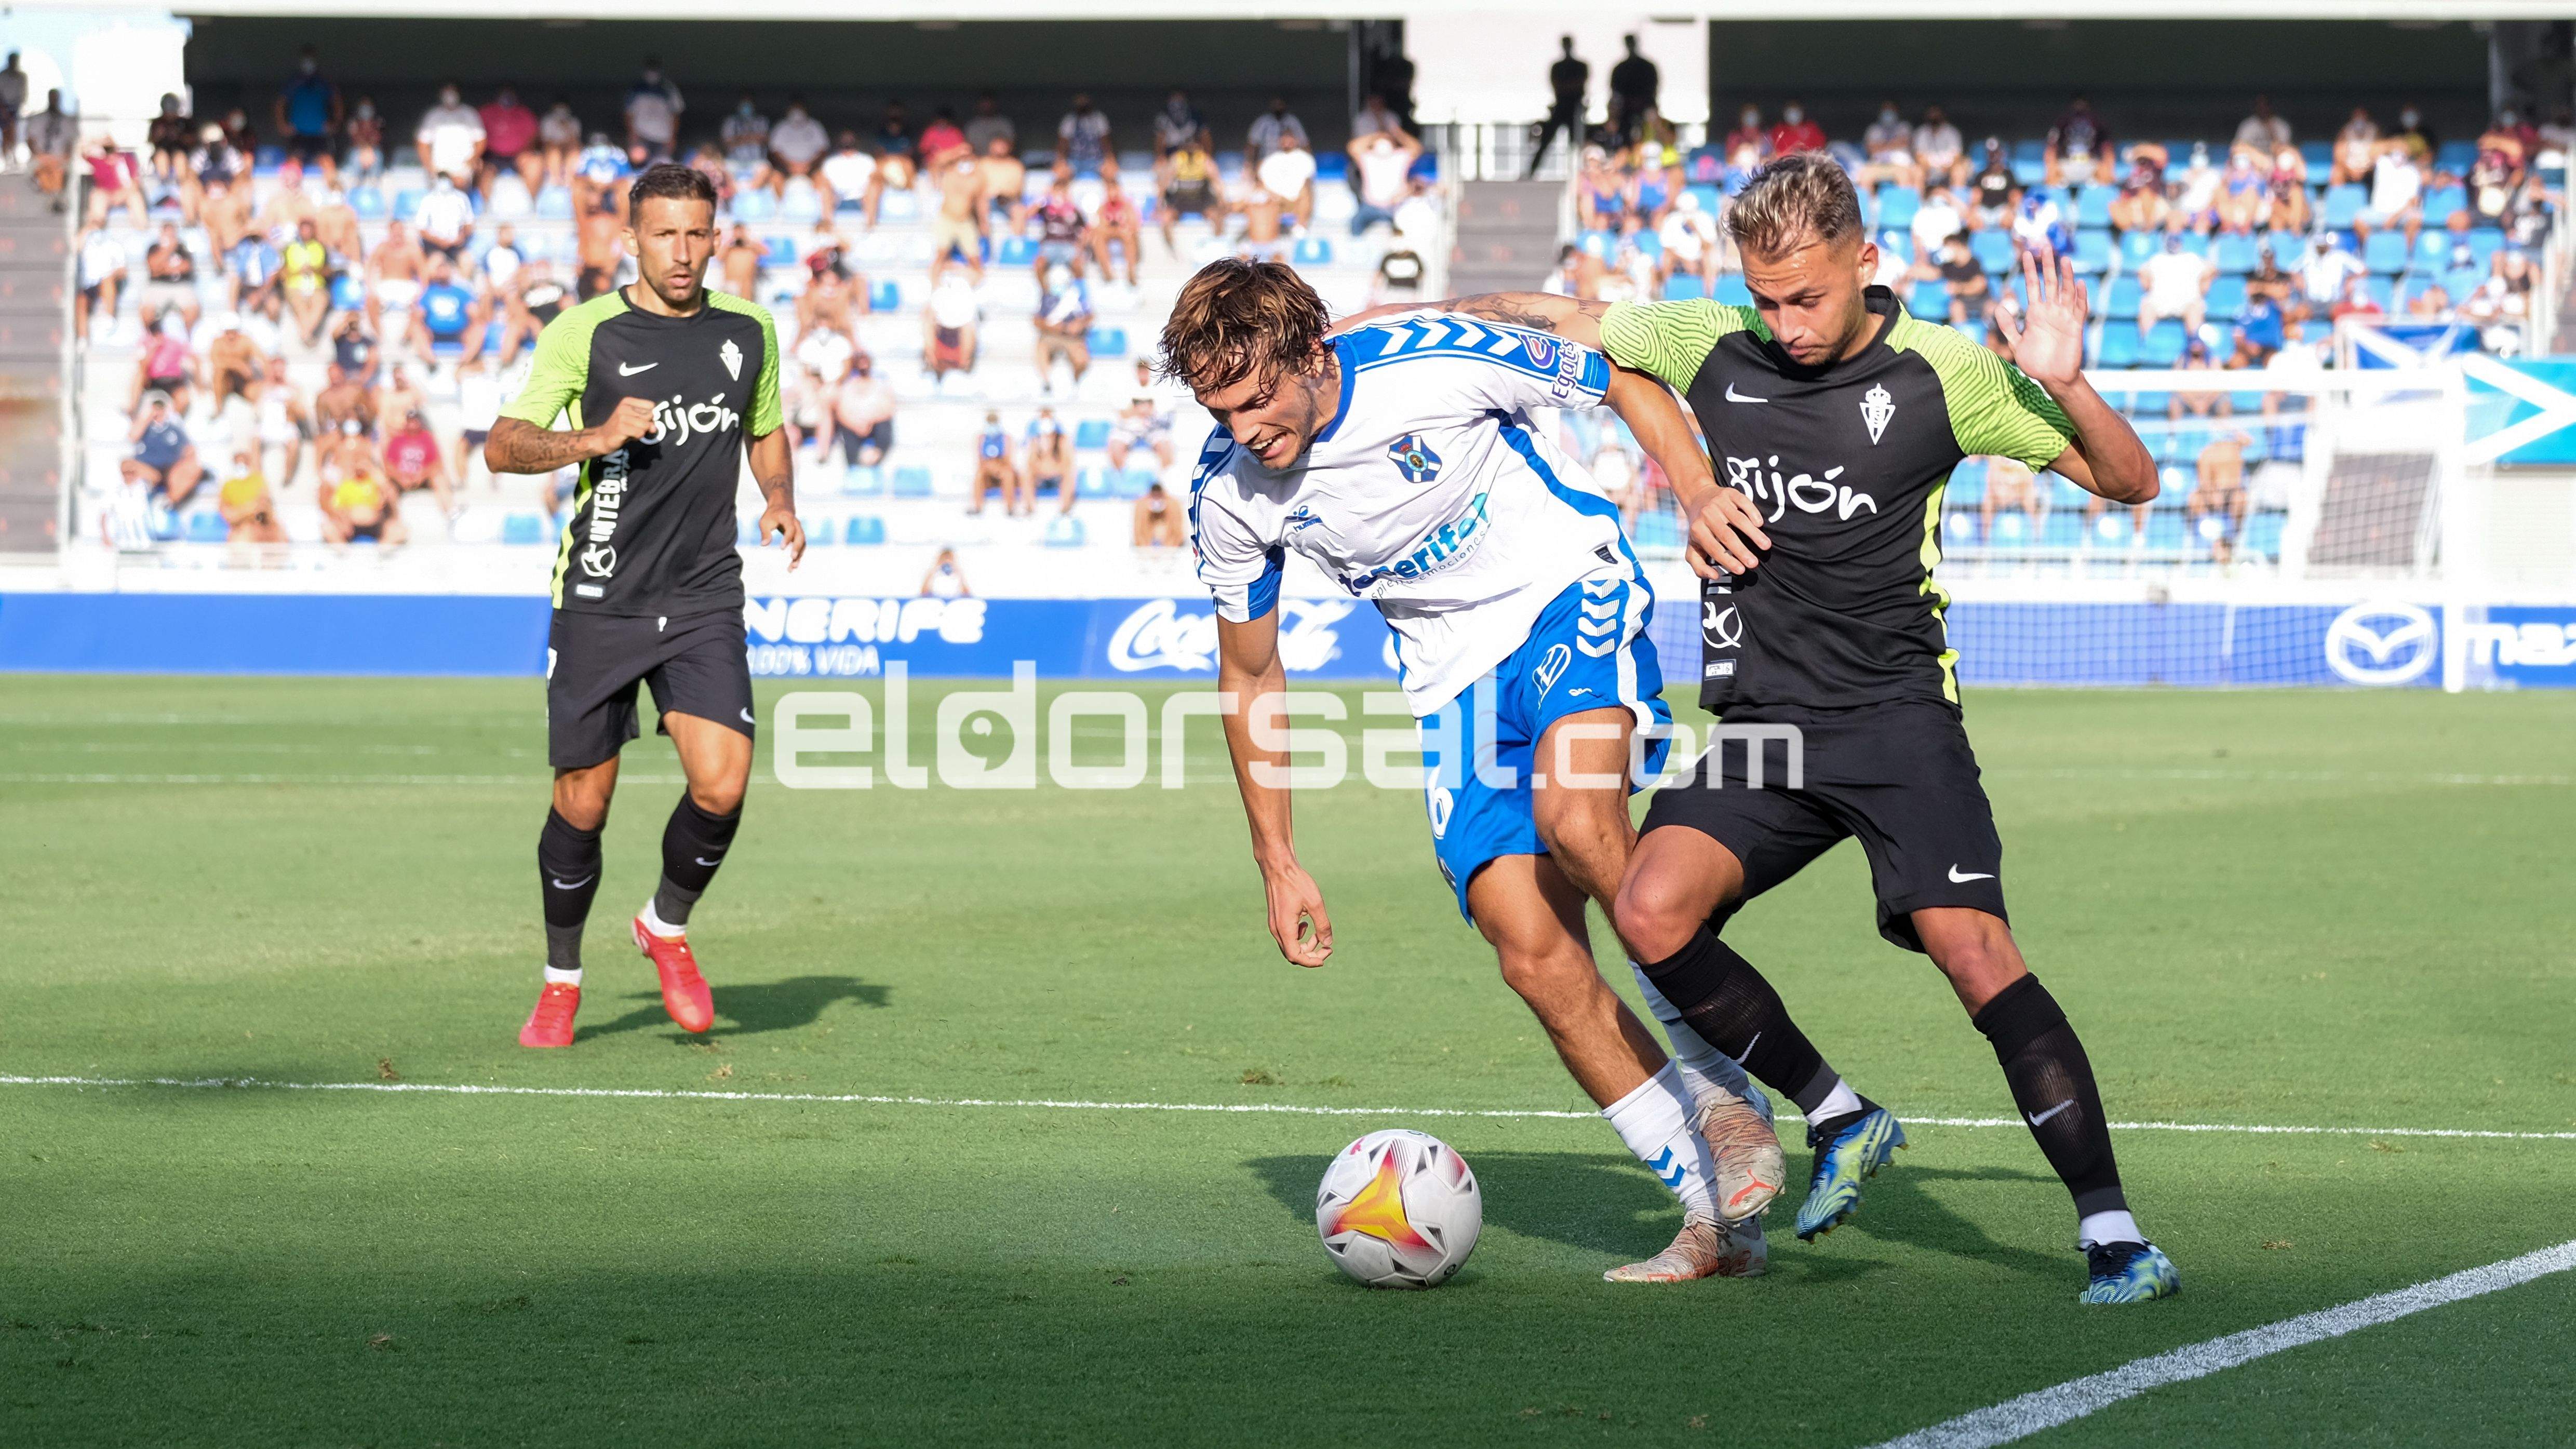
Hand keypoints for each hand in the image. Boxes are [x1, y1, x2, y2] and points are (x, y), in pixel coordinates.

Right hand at [591, 395, 657, 452]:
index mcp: (627, 401)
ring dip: (641, 432)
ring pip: (645, 425)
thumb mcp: (635, 421)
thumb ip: (647, 421)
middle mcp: (624, 407)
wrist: (603, 438)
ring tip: (630, 432)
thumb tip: (654, 428)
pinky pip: (640, 433)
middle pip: (649, 415)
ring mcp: (621, 417)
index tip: (641, 419)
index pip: (650, 405)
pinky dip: (637, 437)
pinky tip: (628, 436)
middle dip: (646, 424)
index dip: (650, 415)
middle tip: (633, 427)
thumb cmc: (622, 428)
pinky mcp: (621, 428)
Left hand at [760, 502, 804, 567]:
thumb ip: (765, 533)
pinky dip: (798, 557)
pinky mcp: (799, 537)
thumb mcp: (764, 522)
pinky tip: (792, 567)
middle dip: (797, 548)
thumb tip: (764, 545)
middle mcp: (797, 525)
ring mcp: (800, 531)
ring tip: (793, 567)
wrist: (782, 508)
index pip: (791, 529)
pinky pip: (801, 548)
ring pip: (803, 544)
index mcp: (787, 518)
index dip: (787, 538)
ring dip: (799, 555)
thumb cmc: (771, 516)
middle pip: (801, 537)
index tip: (781, 548)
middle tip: (792, 558)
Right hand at [1259, 858, 1333, 967]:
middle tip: (1327, 947)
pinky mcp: (1275, 918)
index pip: (1296, 956)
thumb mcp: (1315, 903)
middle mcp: (1276, 929)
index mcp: (1285, 929)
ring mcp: (1274, 924)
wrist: (1278, 866)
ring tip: (1318, 934)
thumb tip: (1328, 943)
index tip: (1326, 955)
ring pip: (1289, 945)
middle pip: (1292, 954)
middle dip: (1311, 954)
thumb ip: (1323, 925)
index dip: (1311, 961)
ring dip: (1305, 945)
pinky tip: (1306, 923)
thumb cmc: (1296, 882)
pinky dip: (1298, 936)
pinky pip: (1286, 936)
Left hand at [1682, 485, 1770, 580]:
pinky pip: (1743, 502)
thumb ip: (1699, 566)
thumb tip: (1714, 576)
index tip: (1741, 570)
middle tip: (1754, 563)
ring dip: (1753, 534)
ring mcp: (1719, 503)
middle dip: (1741, 551)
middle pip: (1727, 535)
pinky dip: (1752, 512)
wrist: (1697, 497)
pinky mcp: (1730, 493)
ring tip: (1766, 546)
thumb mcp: (1692, 548)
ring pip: (1738, 520)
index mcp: (1697, 530)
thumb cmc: (1699, 529)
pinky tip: (1760, 524)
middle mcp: (1707, 515)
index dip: (1727, 560)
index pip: (1713, 548)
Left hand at [1995, 242, 2089, 386]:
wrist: (2053, 377)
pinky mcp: (2075, 326)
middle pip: (2050, 283)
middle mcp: (2051, 311)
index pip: (2033, 286)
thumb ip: (2008, 326)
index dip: (2030, 270)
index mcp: (2036, 313)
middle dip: (2048, 265)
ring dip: (2066, 276)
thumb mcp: (2016, 344)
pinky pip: (2079, 308)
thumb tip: (1999, 307)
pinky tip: (2078, 284)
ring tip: (2064, 259)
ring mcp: (2064, 317)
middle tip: (2045, 246)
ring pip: (2066, 291)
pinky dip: (2080, 296)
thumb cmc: (2035, 362)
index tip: (2026, 254)